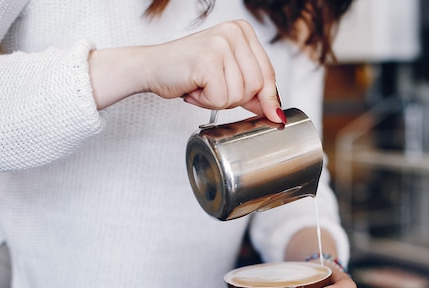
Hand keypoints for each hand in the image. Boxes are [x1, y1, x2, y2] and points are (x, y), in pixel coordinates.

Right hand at [89, 19, 283, 122]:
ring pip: (240, 95)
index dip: (266, 98)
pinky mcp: (208, 59)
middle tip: (213, 89)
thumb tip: (276, 114)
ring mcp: (221, 43)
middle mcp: (235, 32)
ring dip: (219, 100)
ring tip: (201, 86)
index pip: (269, 74)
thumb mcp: (228, 78)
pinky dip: (206, 101)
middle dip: (235, 98)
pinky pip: (222, 98)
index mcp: (243, 31)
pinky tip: (194, 88)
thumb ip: (254, 92)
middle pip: (257, 86)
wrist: (152, 68)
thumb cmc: (189, 72)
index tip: (267, 112)